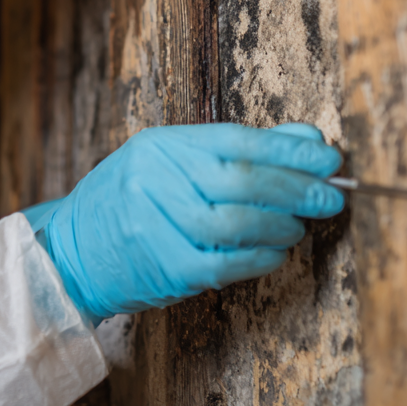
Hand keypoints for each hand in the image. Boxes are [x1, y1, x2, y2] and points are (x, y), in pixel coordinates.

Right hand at [22, 122, 343, 324]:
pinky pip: (226, 263)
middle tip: (332, 196)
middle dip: (297, 188)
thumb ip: (239, 150)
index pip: (235, 140)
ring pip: (235, 222)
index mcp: (159, 144)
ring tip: (298, 226)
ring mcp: (154, 223)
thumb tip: (307, 138)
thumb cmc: (132, 200)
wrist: (74, 248)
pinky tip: (274, 253)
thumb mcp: (173, 162)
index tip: (329, 157)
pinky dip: (260, 258)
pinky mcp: (162, 267)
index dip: (289, 149)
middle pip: (240, 180)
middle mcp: (152, 178)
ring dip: (281, 225)